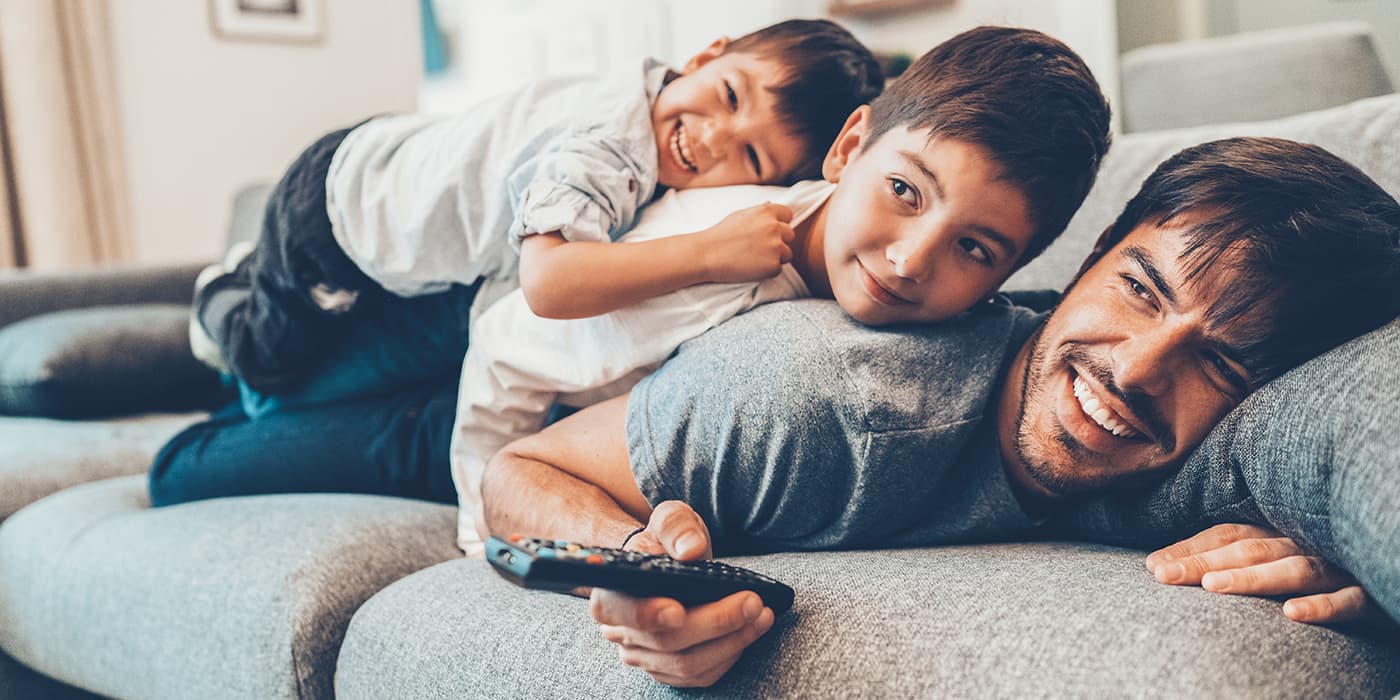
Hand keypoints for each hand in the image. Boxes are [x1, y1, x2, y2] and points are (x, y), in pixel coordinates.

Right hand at [591, 501, 774, 686]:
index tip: (679, 610)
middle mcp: (621, 631)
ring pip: (687, 664)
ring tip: (761, 615)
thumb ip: (676, 527)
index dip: (646, 614)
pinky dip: (730, 655)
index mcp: (610, 592)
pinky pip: (701, 675)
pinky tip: (750, 631)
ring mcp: (644, 655)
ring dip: (731, 642)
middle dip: (714, 623)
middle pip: (665, 642)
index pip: (618, 611)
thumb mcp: (669, 519)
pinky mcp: (668, 670)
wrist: (668, 562)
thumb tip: (690, 550)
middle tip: (752, 602)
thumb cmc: (665, 541)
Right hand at [696, 203, 794, 283]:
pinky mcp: (773, 266)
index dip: (779, 224)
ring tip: (754, 258)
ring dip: (775, 257)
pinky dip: (767, 271)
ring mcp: (776, 247)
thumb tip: (772, 206)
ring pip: (787, 254)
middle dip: (779, 241)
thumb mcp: (740, 214)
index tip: (768, 232)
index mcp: (767, 211)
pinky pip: (778, 269)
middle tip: (759, 248)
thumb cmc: (720, 234)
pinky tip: (751, 267)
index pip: (788, 215)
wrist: (707, 254)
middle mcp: (775, 227)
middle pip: (790, 235)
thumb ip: (760, 212)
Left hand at [1145, 523, 1383, 625]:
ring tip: (1214, 587)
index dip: (1190, 548)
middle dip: (1203, 563)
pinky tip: (1292, 614)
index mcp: (1278, 532)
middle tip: (1164, 575)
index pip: (1227, 535)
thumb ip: (1237, 554)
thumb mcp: (1278, 553)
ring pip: (1293, 570)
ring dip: (1253, 579)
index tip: (1153, 566)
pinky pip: (1347, 600)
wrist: (1383, 562)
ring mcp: (1336, 566)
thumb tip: (1170, 564)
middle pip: (1248, 550)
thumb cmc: (1322, 563)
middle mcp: (1302, 543)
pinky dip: (1321, 606)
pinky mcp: (1368, 592)